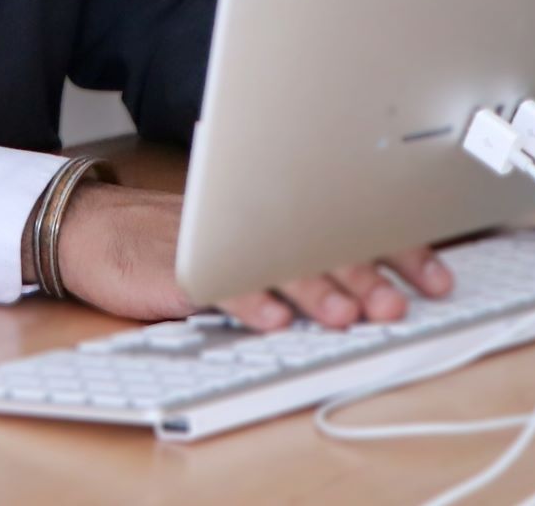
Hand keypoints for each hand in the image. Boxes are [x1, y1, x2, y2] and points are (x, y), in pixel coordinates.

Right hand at [46, 183, 455, 328]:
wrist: (96, 229)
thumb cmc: (179, 238)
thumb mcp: (248, 239)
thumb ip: (303, 252)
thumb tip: (383, 274)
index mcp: (278, 213)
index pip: (351, 223)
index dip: (400, 250)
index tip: (438, 278)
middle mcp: (254, 220)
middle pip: (320, 243)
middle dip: (365, 276)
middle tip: (396, 304)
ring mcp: (218, 241)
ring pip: (275, 262)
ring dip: (315, 290)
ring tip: (346, 315)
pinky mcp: (178, 265)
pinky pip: (217, 281)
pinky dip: (246, 301)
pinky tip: (271, 320)